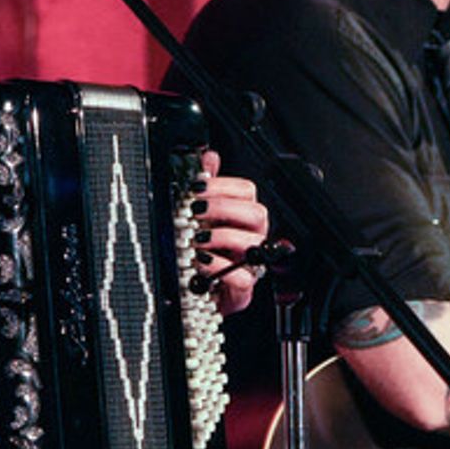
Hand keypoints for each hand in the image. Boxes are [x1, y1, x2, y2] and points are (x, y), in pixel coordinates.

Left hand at [190, 149, 268, 315]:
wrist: (192, 293)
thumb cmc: (200, 252)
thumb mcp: (198, 215)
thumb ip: (206, 184)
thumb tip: (209, 155)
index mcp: (240, 217)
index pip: (246, 191)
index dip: (223, 186)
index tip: (196, 188)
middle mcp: (250, 238)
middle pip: (258, 213)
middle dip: (224, 207)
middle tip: (197, 210)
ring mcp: (249, 264)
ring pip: (255, 243)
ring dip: (223, 236)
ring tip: (198, 237)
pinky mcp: (242, 290)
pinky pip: (245, 278)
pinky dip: (221, 267)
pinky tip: (202, 260)